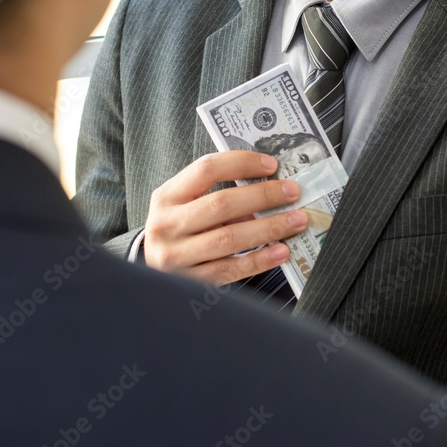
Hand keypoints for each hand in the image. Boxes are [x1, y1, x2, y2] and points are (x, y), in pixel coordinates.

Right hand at [143, 151, 307, 285]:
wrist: (150, 273)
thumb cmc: (177, 233)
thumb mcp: (184, 207)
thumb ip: (216, 196)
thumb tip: (268, 188)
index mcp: (167, 196)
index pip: (206, 169)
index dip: (242, 163)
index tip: (272, 165)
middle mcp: (167, 224)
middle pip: (222, 204)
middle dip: (263, 196)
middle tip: (293, 193)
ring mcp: (177, 255)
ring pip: (230, 238)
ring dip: (269, 228)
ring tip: (295, 221)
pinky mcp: (191, 282)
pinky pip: (231, 269)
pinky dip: (260, 259)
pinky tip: (281, 251)